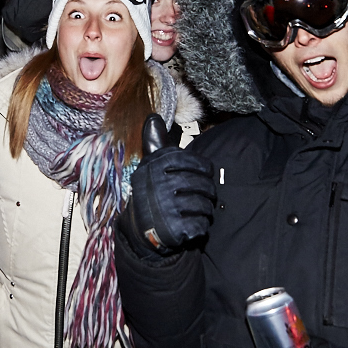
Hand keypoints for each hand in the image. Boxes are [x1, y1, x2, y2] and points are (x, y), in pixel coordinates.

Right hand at [119, 114, 214, 257]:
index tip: (204, 173)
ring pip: (204, 205)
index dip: (204, 169)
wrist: (140, 230)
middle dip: (207, 192)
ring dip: (205, 209)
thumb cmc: (152, 192)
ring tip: (197, 209)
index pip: (194, 162)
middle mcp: (159, 186)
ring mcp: (166, 208)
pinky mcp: (173, 230)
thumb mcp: (151, 167)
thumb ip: (156, 143)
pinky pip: (201, 224)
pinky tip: (192, 224)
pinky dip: (201, 225)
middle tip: (202, 195)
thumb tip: (153, 117)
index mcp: (156, 167)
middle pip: (203, 185)